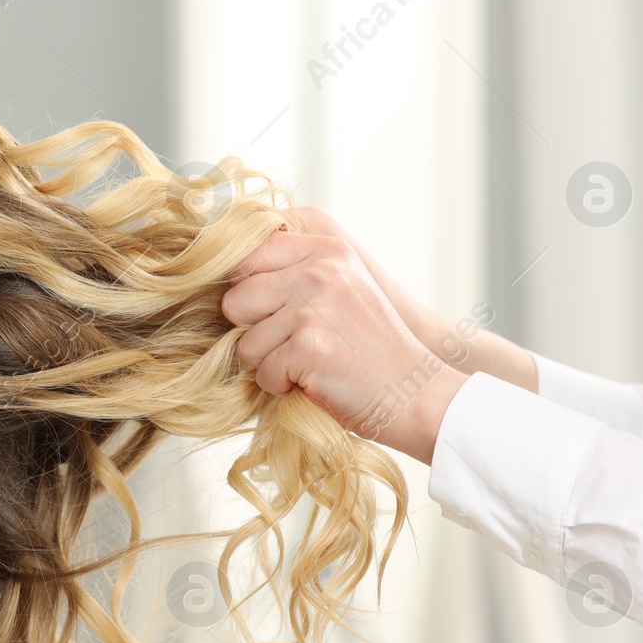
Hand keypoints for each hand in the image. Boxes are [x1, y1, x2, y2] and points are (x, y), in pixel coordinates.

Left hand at [221, 229, 466, 463]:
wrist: (414, 393)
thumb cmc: (369, 348)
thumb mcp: (342, 287)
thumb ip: (295, 271)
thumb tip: (227, 271)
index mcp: (327, 249)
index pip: (250, 252)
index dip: (247, 288)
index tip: (270, 311)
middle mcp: (322, 271)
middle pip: (236, 299)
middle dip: (254, 330)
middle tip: (295, 343)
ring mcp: (315, 307)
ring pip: (245, 341)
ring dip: (270, 363)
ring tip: (310, 363)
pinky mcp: (309, 346)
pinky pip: (263, 372)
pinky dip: (283, 386)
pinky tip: (317, 381)